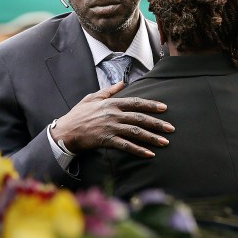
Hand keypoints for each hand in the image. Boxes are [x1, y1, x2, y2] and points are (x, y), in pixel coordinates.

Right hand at [52, 82, 172, 156]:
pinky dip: (138, 150)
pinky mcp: (106, 140)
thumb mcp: (92, 98)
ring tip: (165, 143)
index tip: (164, 108)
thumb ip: (109, 91)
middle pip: (140, 118)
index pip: (136, 102)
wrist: (65, 131)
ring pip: (136, 132)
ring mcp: (111, 127)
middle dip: (157, 124)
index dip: (151, 105)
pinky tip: (149, 154)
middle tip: (171, 129)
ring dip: (152, 138)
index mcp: (112, 103)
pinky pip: (126, 145)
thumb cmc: (78, 115)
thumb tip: (122, 83)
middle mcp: (113, 114)